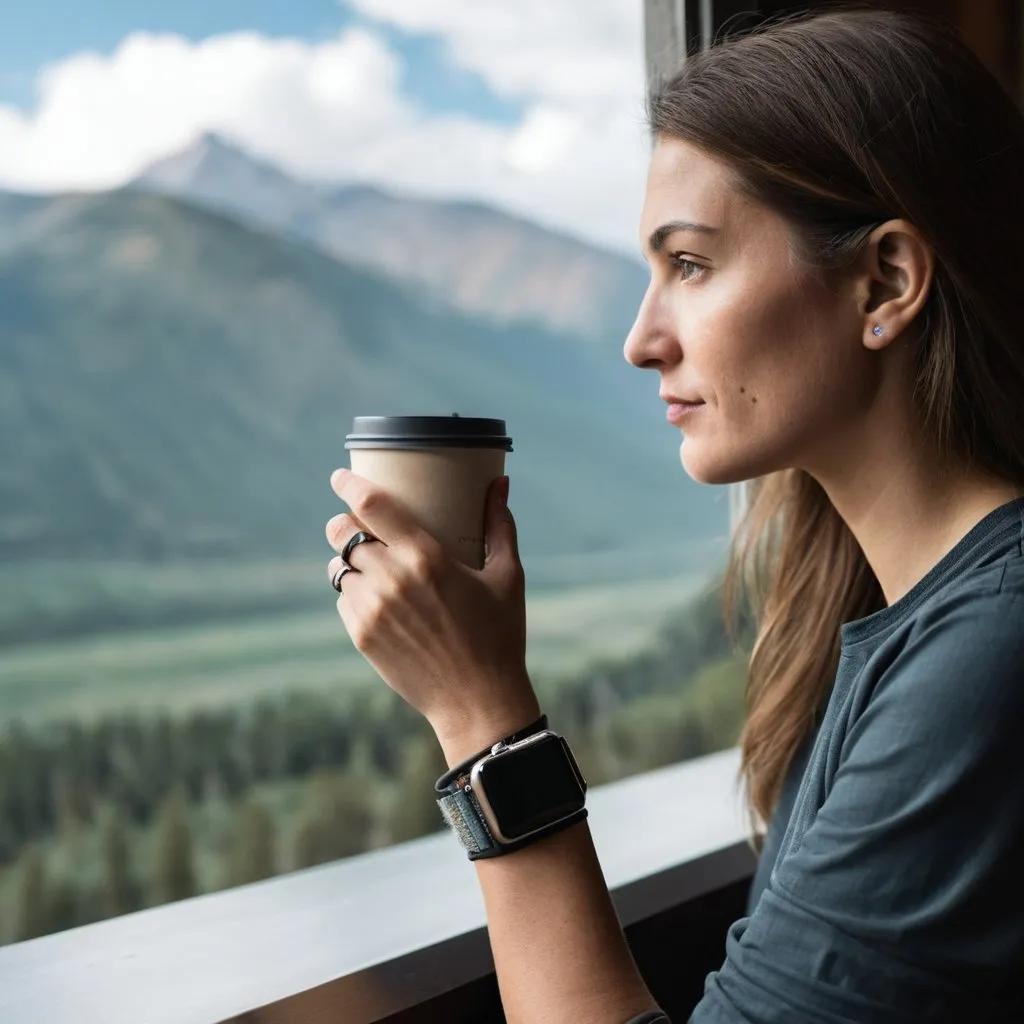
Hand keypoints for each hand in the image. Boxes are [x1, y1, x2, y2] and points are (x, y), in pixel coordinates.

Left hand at [325, 470, 539, 762]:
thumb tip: (500, 482)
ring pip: (338, 568)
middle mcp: (392, 579)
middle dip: (345, 523)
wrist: (477, 701)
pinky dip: (353, 593)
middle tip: (357, 524)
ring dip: (348, 560)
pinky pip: (343, 600)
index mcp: (426, 557)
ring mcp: (372, 609)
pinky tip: (376, 598)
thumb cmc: (499, 635)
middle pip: (343, 533)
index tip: (340, 475)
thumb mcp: (507, 577)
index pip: (370, 506)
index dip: (349, 485)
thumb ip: (500, 525)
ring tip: (368, 564)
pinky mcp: (361, 636)